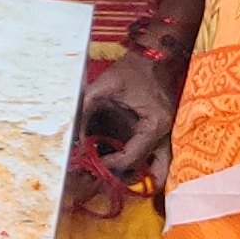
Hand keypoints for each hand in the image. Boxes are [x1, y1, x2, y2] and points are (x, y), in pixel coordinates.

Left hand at [77, 52, 180, 213]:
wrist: (153, 57)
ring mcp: (167, 134)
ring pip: (159, 166)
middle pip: (155, 170)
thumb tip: (72, 134)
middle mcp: (166, 134)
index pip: (133, 156)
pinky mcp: (162, 132)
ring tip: (113, 175)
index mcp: (155, 124)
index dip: (110, 164)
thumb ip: (85, 109)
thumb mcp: (103, 87)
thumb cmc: (130, 70)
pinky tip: (122, 164)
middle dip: (133, 180)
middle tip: (108, 180)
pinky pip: (155, 155)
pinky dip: (142, 163)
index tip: (91, 163)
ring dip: (139, 174)